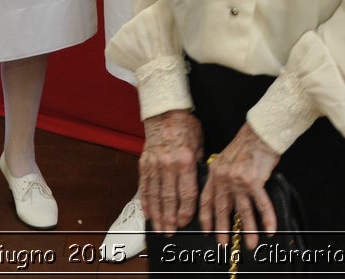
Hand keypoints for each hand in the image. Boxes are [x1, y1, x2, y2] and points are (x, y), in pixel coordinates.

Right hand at [139, 109, 203, 234]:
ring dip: (157, 215)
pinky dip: (146, 202)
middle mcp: (168, 165)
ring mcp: (154, 165)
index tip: (184, 223)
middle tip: (169, 234)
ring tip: (158, 229)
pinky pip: (144, 187)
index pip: (187, 193)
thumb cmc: (186, 126)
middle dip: (169, 219)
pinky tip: (148, 213)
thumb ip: (199, 166)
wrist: (164, 111)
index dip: (185, 211)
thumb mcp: (200, 144)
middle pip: (169, 199)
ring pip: (155, 196)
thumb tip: (200, 187)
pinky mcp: (144, 163)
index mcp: (186, 160)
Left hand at [199, 123, 280, 249]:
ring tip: (251, 244)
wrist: (260, 131)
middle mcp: (224, 179)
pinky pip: (261, 205)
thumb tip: (226, 193)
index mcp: (215, 173)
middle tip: (223, 244)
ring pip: (243, 212)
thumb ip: (223, 175)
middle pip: (222, 210)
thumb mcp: (226, 158)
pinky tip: (270, 230)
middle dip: (222, 230)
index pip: (206, 201)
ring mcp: (238, 181)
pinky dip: (267, 219)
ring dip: (248, 230)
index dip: (206, 218)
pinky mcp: (254, 181)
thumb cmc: (247, 142)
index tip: (207, 231)